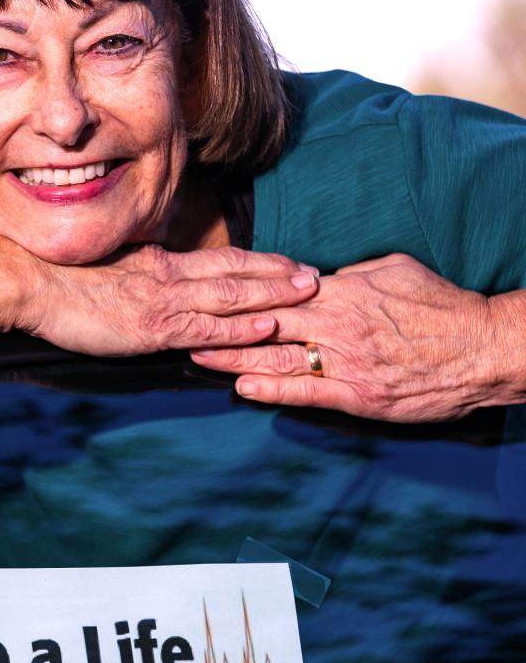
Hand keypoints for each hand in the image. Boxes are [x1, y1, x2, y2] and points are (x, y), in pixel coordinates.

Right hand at [20, 244, 319, 357]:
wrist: (31, 281)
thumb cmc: (60, 277)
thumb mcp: (110, 268)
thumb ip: (140, 270)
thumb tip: (158, 267)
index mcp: (160, 261)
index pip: (221, 259)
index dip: (260, 262)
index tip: (290, 263)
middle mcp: (170, 276)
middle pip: (237, 272)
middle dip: (281, 275)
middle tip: (319, 276)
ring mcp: (164, 301)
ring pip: (232, 297)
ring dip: (274, 296)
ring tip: (310, 295)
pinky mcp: (152, 329)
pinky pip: (205, 329)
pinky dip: (240, 329)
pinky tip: (267, 327)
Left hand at [190, 252, 512, 421]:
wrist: (480, 348)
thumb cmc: (441, 306)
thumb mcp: (395, 269)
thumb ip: (353, 272)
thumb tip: (321, 274)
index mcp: (343, 291)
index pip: (279, 290)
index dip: (240, 292)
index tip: (207, 291)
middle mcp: (338, 324)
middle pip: (266, 323)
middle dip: (221, 323)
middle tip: (182, 323)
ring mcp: (346, 361)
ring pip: (277, 358)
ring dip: (233, 358)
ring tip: (196, 355)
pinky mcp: (357, 394)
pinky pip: (306, 392)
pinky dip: (272, 389)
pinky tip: (242, 388)